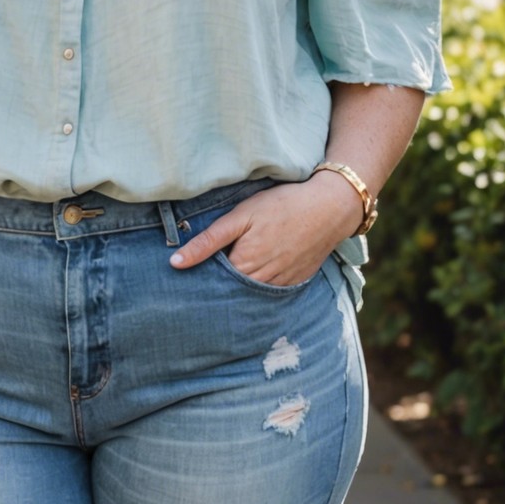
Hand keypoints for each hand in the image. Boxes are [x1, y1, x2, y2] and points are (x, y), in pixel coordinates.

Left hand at [169, 175, 361, 285]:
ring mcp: (281, 286)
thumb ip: (208, 240)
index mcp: (244, 266)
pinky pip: (271, 294)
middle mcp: (262, 283)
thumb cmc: (281, 206)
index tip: (186, 278)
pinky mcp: (295, 284)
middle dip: (216, 289)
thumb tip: (175, 263)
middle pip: (231, 294)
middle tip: (201, 283)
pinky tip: (252, 279)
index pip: (212, 284)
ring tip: (226, 281)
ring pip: (250, 297)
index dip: (199, 279)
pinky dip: (259, 290)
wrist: (329, 208)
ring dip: (237, 292)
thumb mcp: (240, 216)